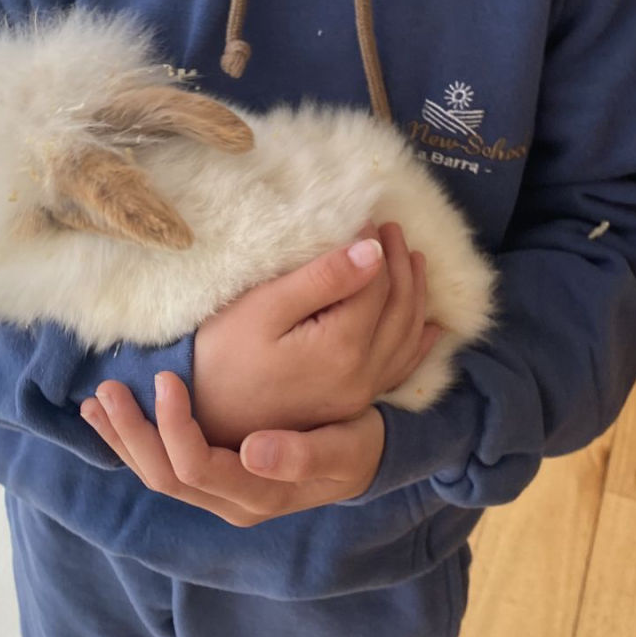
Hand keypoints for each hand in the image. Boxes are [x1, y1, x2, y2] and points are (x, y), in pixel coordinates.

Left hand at [80, 373, 386, 525]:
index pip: (195, 467)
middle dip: (132, 433)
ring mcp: (216, 493)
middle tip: (109, 386)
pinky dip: (130, 441)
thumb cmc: (357, 443)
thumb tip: (252, 451)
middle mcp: (228, 502)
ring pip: (154, 474)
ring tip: (96, 400)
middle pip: (163, 476)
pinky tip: (107, 415)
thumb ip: (304, 454)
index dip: (172, 426)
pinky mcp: (208, 476)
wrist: (365, 456)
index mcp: (257, 494)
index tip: (167, 378)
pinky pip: (159, 465)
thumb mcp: (346, 448)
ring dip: (122, 438)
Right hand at [192, 219, 441, 447]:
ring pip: (408, 335)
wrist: (204, 420)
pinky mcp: (353, 405)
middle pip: (400, 307)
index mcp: (342, 346)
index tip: (363, 216)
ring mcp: (361, 394)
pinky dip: (420, 341)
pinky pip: (401, 368)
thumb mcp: (263, 308)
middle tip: (391, 227)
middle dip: (400, 262)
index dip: (374, 244)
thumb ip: (321, 279)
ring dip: (416, 293)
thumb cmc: (222, 355)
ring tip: (413, 258)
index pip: (376, 282)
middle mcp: (362, 374)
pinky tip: (431, 327)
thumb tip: (372, 250)